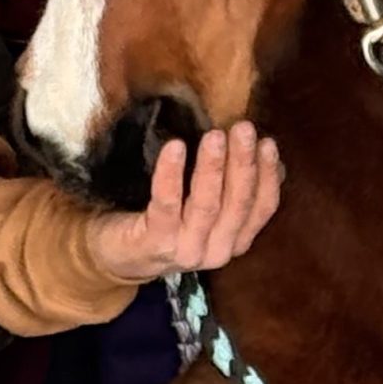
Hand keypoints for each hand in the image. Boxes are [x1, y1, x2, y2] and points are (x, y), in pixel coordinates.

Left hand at [87, 122, 283, 283]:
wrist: (110, 255)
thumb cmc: (162, 221)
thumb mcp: (203, 208)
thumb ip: (233, 190)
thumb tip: (272, 160)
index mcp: (234, 240)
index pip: (262, 208)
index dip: (267, 175)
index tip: (267, 142)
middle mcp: (216, 251)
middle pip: (238, 204)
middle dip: (243, 164)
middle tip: (243, 128)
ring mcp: (185, 251)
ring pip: (206, 206)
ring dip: (213, 168)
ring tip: (214, 135)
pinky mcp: (154, 243)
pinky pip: (166, 205)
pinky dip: (171, 175)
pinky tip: (175, 148)